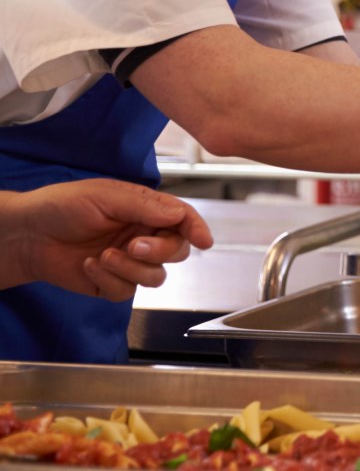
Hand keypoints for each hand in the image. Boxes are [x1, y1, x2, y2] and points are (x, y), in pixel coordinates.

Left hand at [0, 180, 213, 300]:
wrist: (27, 235)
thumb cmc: (60, 207)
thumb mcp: (105, 196)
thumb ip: (145, 206)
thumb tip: (179, 214)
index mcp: (144, 211)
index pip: (182, 219)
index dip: (196, 229)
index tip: (204, 240)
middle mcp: (141, 236)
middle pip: (176, 251)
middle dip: (158, 252)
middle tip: (133, 246)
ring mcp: (128, 262)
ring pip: (155, 276)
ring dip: (130, 268)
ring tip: (104, 256)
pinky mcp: (112, 283)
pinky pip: (127, 291)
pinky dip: (109, 280)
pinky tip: (90, 265)